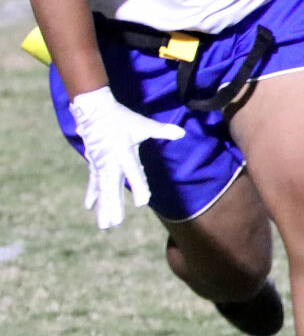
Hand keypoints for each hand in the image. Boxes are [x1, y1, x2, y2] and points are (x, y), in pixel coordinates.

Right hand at [68, 86, 183, 229]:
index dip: (140, 188)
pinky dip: (93, 194)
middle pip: (113, 188)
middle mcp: (110, 162)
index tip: (143, 203)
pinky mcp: (95, 164)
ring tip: (104, 224)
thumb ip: (162, 130)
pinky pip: (94, 182)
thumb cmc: (121, 118)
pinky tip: (90, 207)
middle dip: (114, 206)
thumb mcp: (142, 124)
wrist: (93, 110)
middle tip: (115, 223)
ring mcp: (100, 164)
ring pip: (102, 189)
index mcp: (124, 153)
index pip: (134, 174)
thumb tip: (181, 132)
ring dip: (103, 207)